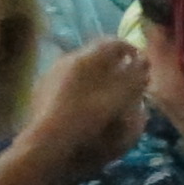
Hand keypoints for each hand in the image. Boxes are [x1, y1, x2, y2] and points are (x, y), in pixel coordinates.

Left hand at [29, 38, 153, 176]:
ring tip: (105, 93)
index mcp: (87, 57)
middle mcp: (67, 58)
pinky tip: (82, 104)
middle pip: (95, 54)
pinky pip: (65, 81)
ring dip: (95, 75)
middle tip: (126, 79)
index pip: (113, 42)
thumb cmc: (88, 118)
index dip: (130, 50)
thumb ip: (135, 77)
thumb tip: (143, 61)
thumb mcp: (120, 98)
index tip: (140, 63)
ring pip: (79, 67)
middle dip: (113, 64)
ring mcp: (50, 73)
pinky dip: (78, 87)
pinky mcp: (40, 90)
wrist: (47, 142)